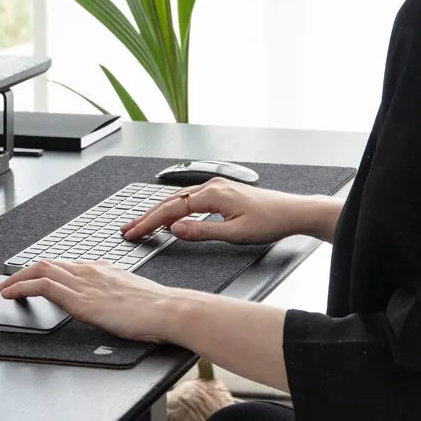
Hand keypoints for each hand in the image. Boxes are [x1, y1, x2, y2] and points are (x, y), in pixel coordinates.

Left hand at [0, 259, 187, 342]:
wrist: (169, 310)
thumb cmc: (158, 309)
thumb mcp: (131, 297)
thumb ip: (115, 297)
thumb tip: (110, 307)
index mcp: (103, 270)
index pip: (65, 265)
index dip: (44, 270)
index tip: (32, 276)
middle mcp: (91, 272)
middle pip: (48, 263)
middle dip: (24, 272)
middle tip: (9, 282)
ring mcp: (85, 284)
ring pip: (41, 270)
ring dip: (17, 279)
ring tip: (4, 289)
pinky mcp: (81, 300)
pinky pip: (44, 286)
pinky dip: (22, 287)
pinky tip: (12, 294)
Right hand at [121, 179, 337, 245]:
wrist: (292, 212)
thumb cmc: (270, 221)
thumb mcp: (235, 234)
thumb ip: (202, 231)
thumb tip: (176, 229)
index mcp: (212, 195)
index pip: (171, 209)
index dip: (149, 222)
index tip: (134, 232)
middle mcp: (211, 187)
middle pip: (169, 201)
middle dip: (147, 216)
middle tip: (128, 229)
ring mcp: (216, 188)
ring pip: (178, 199)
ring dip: (158, 212)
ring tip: (142, 225)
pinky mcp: (221, 192)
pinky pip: (189, 198)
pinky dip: (174, 208)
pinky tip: (170, 216)